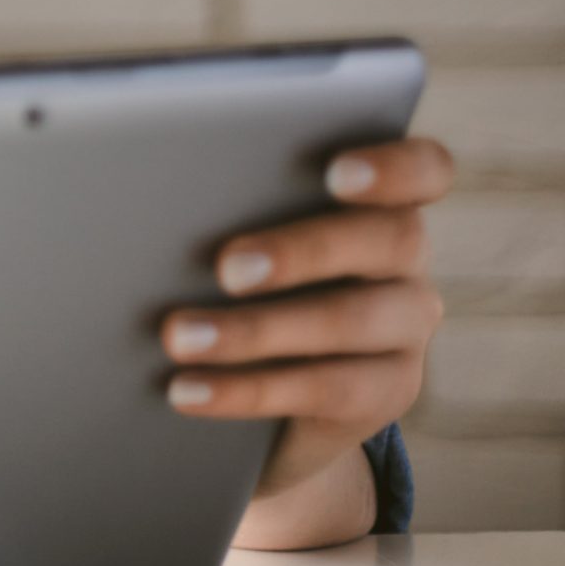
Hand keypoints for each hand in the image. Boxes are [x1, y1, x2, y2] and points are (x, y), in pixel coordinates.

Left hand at [160, 137, 452, 546]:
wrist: (262, 399)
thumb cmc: (232, 284)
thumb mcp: (234, 240)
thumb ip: (221, 208)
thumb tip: (143, 194)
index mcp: (376, 202)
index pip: (423, 170)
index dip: (393, 167)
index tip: (336, 173)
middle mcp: (404, 260)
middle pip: (388, 239)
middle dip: (302, 250)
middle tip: (224, 266)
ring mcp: (405, 327)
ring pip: (351, 320)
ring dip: (255, 329)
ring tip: (176, 337)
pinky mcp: (388, 392)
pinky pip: (325, 389)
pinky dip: (246, 389)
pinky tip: (185, 389)